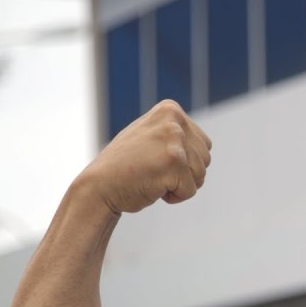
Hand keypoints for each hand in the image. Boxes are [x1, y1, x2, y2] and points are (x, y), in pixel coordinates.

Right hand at [74, 99, 213, 215]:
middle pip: (206, 159)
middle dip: (185, 174)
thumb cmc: (125, 166)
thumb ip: (175, 133)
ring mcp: (174, 140)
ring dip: (179, 185)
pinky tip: (152, 187)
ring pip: (201, 175)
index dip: (184, 161)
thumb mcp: (151, 136)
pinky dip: (175, 197)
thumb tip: (206, 144)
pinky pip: (191, 191)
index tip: (156, 159)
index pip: (204, 144)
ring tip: (152, 177)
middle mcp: (173, 120)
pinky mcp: (174, 162)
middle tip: (153, 170)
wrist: (99, 186)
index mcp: (170, 109)